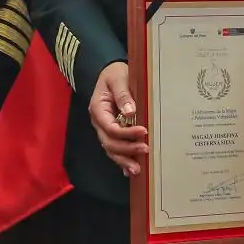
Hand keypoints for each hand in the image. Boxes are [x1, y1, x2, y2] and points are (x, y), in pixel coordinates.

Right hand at [89, 62, 146, 177]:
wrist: (111, 73)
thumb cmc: (115, 74)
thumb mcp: (118, 78)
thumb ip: (123, 95)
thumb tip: (130, 112)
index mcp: (98, 109)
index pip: (110, 127)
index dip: (126, 133)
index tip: (144, 131)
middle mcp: (99, 122)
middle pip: (109, 142)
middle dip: (126, 149)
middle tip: (145, 149)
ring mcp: (104, 129)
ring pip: (111, 149)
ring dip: (124, 160)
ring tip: (138, 169)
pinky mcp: (112, 132)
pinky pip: (115, 148)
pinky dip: (122, 160)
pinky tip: (130, 170)